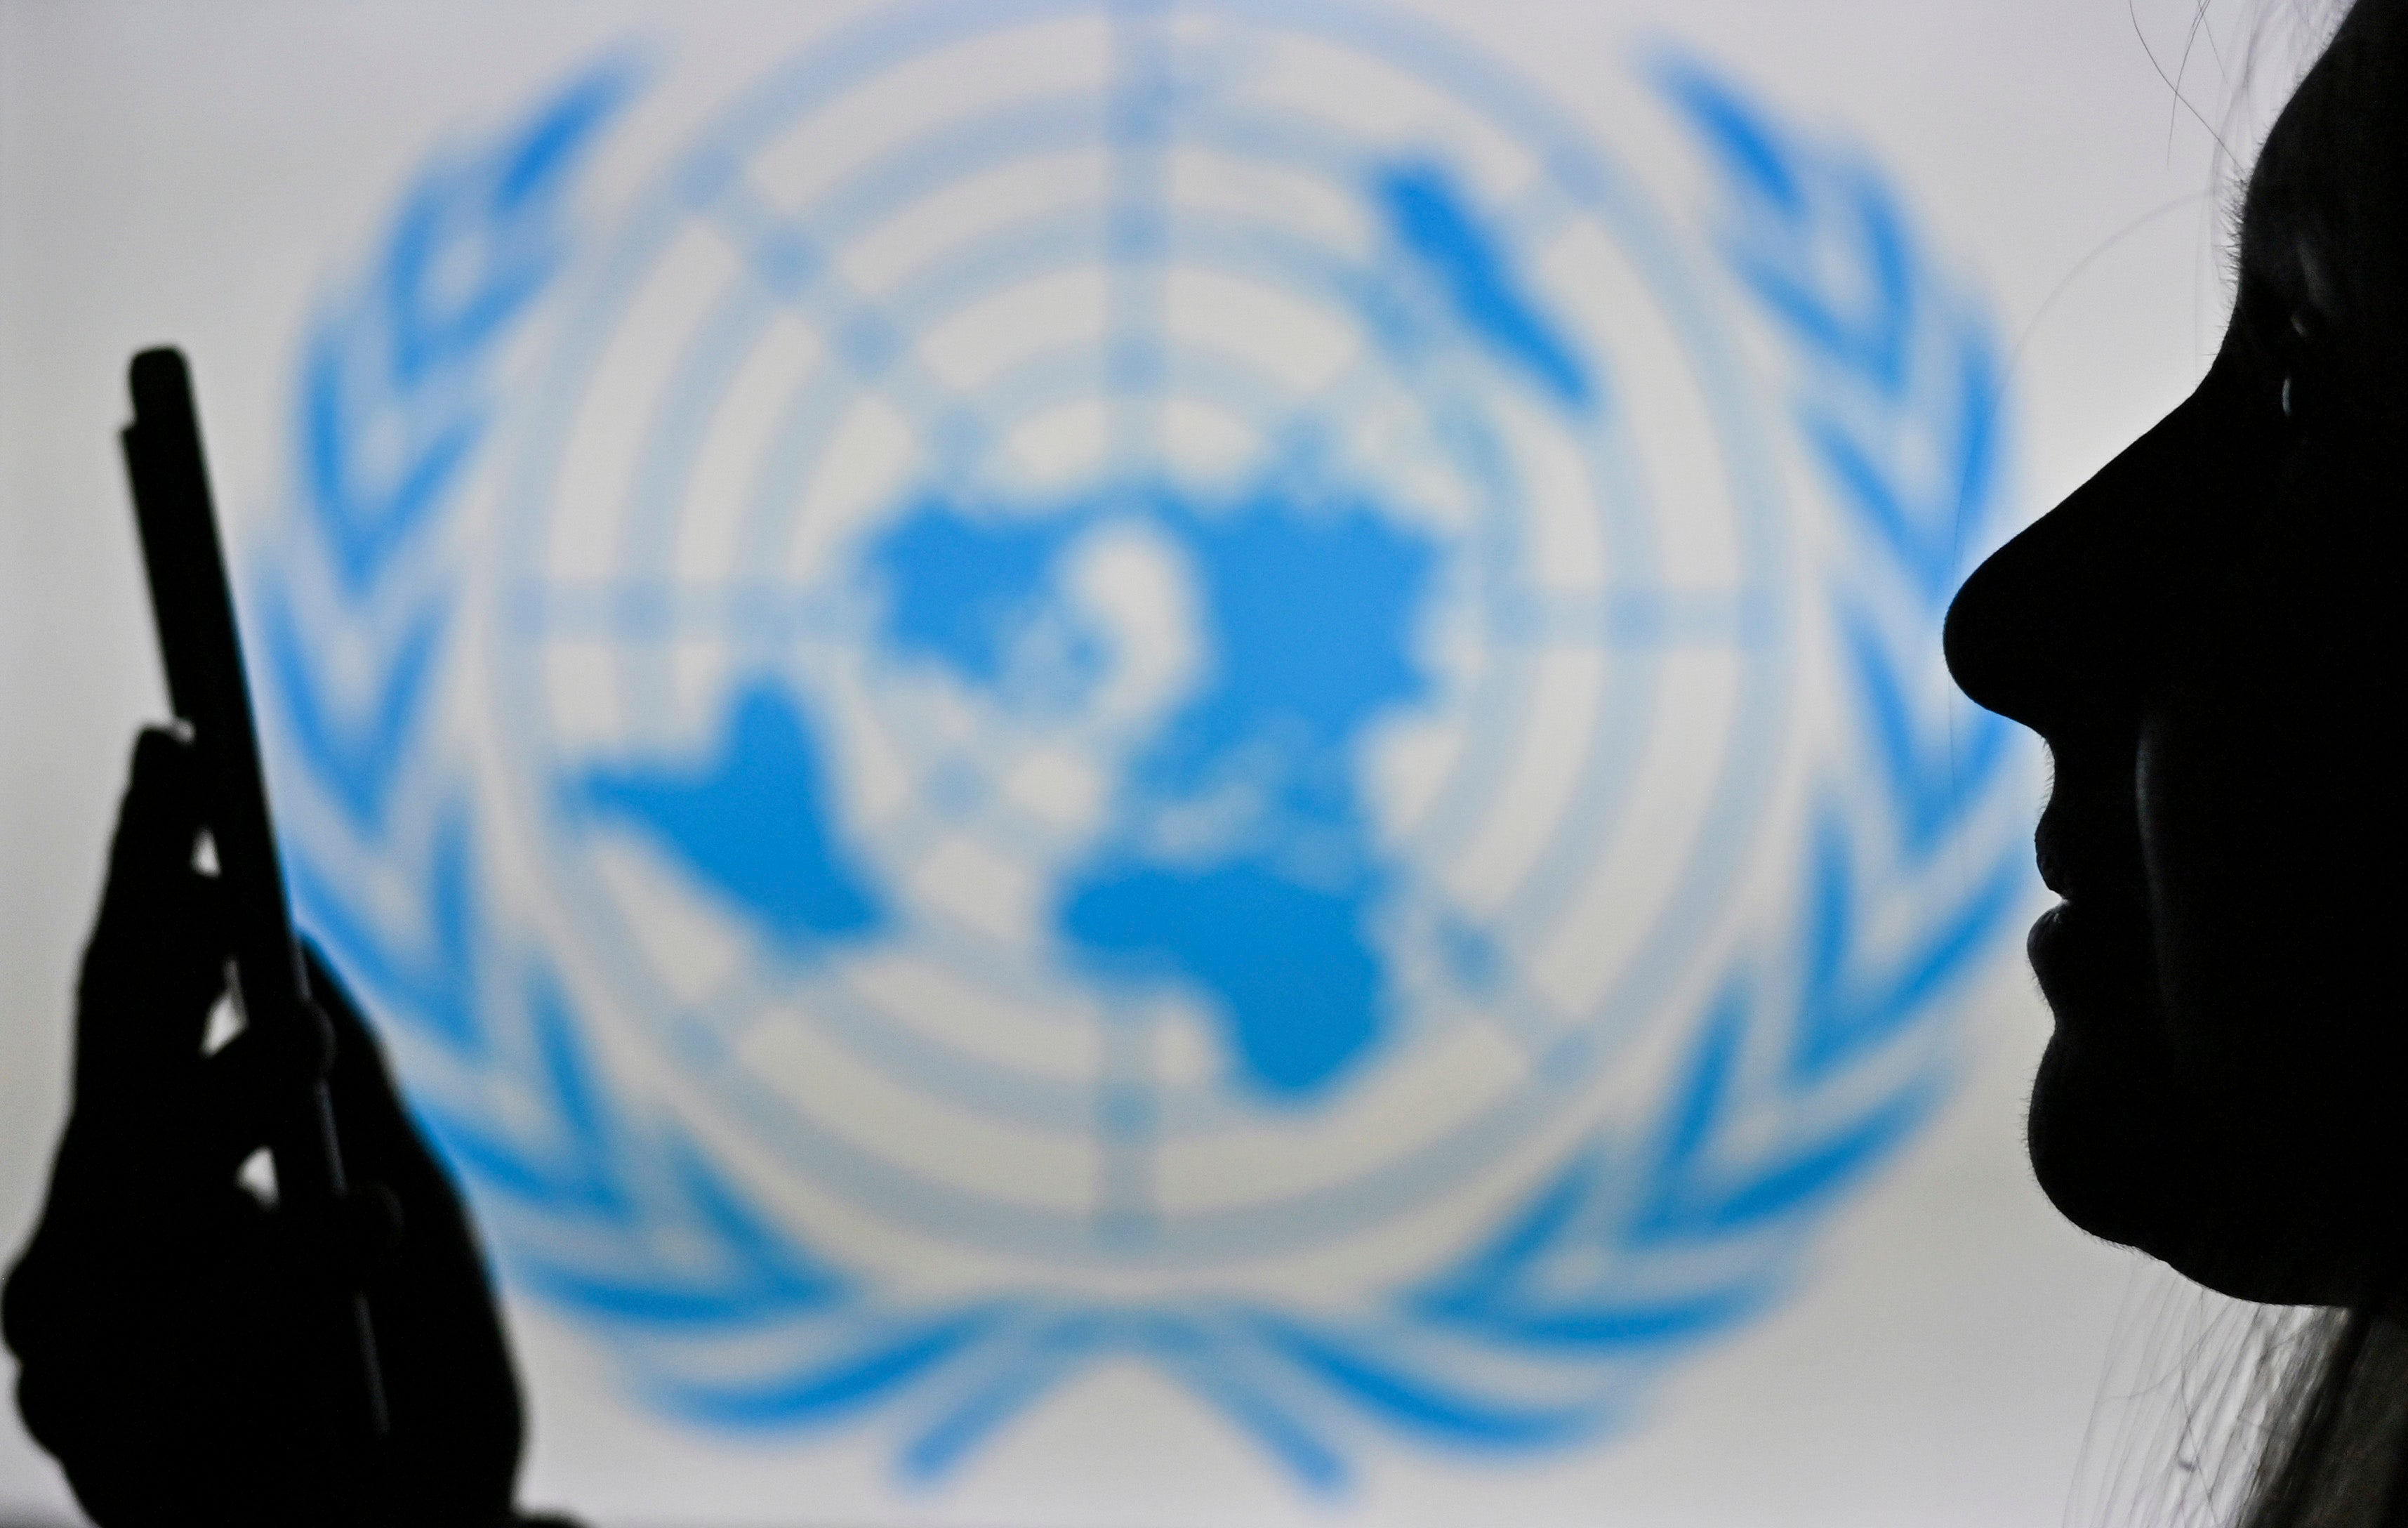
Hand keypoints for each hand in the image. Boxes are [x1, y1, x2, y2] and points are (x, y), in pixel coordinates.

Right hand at [5, 730, 529, 1524]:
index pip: (132, 1004)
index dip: (152, 876)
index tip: (180, 749)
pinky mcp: (131, 1465)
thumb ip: (346, 1091)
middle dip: (155, 938)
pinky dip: (289, 1276)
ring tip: (292, 1018)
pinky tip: (365, 1217)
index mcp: (142, 1192)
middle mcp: (88, 1263)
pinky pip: (206, 1348)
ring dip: (218, 1103)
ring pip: (136, 1199)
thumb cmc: (403, 1379)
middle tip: (208, 822)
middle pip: (108, 1068)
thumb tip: (298, 936)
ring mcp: (91, 1366)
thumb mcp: (407, 1206)